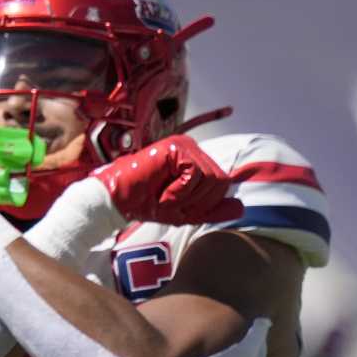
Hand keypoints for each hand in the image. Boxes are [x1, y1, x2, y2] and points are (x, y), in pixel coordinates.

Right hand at [90, 135, 243, 225]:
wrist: (116, 201)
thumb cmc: (144, 203)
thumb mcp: (184, 211)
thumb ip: (212, 210)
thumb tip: (240, 207)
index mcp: (195, 159)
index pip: (221, 183)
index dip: (204, 203)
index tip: (176, 205)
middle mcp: (192, 148)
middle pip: (220, 181)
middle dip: (197, 201)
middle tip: (170, 202)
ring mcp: (184, 145)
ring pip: (210, 178)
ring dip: (186, 197)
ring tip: (164, 196)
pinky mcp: (175, 147)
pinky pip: (195, 174)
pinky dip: (180, 190)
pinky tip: (162, 191)